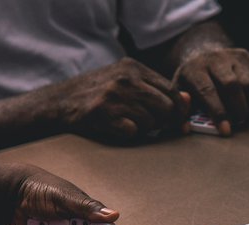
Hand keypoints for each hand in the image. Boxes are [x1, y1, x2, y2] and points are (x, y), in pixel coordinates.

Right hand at [50, 57, 190, 140]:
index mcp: (133, 67)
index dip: (179, 109)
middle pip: (167, 107)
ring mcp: (114, 96)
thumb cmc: (99, 93)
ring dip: (146, 129)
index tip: (179, 121)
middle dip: (165, 122)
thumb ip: (156, 89)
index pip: (172, 90)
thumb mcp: (126, 82)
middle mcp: (125, 79)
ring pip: (152, 122)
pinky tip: (118, 127)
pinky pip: (133, 132)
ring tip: (130, 123)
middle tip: (154, 126)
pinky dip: (129, 134)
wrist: (60, 101)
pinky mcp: (103, 114)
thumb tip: (188, 100)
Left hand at [175, 48, 248, 135]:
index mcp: (193, 70)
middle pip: (232, 85)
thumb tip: (186, 128)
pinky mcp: (247, 58)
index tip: (227, 130)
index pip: (207, 91)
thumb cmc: (192, 85)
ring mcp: (232, 56)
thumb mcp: (181, 96)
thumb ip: (181, 112)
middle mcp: (214, 59)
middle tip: (238, 122)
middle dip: (238, 109)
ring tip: (243, 115)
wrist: (203, 57)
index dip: (219, 113)